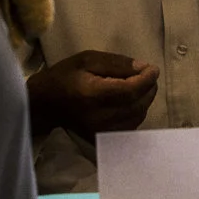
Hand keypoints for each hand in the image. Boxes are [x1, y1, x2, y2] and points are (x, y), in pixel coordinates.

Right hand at [27, 50, 158, 138]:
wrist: (45, 104)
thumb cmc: (65, 77)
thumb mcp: (87, 60)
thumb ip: (116, 63)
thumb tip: (144, 68)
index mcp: (92, 95)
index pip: (130, 91)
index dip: (146, 80)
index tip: (153, 69)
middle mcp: (99, 117)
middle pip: (137, 105)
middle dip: (148, 89)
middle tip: (148, 76)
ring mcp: (101, 132)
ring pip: (137, 117)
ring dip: (144, 100)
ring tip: (139, 87)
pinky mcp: (102, 139)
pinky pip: (130, 127)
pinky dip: (136, 113)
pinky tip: (131, 102)